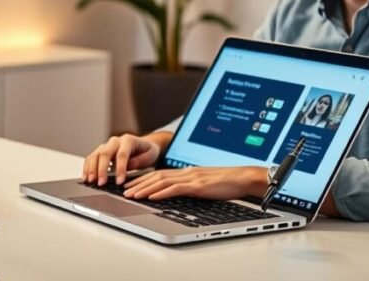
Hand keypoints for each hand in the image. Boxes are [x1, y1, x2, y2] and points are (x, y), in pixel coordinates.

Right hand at [82, 134, 163, 185]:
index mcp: (128, 140)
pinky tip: (85, 177)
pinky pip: (91, 158)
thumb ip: (139, 160)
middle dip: (101, 169)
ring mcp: (106, 145)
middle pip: (105, 153)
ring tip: (90, 181)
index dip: (120, 168)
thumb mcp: (149, 155)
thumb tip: (128, 166)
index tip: (119, 182)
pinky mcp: (100, 151)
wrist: (143, 146)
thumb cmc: (147, 151)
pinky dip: (87, 168)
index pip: (122, 154)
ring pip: (95, 155)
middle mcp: (115, 141)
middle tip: (101, 183)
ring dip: (91, 169)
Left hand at [123, 166, 267, 200]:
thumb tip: (180, 192)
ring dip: (145, 189)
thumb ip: (191, 186)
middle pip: (156, 176)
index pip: (160, 174)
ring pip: (162, 181)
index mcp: (187, 172)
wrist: (244, 178)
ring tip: (132, 195)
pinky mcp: (198, 185)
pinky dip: (162, 192)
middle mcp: (186, 172)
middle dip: (138, 184)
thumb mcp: (205, 184)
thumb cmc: (227, 183)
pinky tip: (152, 197)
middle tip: (124, 191)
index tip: (131, 185)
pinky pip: (176, 189)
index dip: (143, 179)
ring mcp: (191, 177)